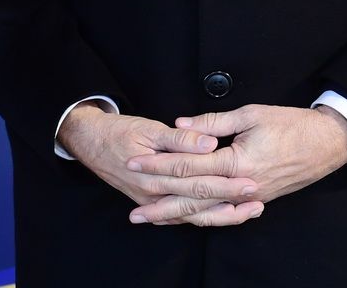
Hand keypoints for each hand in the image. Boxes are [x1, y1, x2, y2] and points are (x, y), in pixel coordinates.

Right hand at [58, 104, 264, 226]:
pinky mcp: (151, 202)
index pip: (198, 183)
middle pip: (199, 203)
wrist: (89, 142)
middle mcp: (154, 195)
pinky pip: (180, 216)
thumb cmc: (118, 132)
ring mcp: (152, 202)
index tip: (251, 181)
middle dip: (231, 203)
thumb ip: (180, 139)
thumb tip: (208, 143)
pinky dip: (201, 217)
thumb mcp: (149, 128)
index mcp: (155, 177)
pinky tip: (220, 217)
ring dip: (221, 216)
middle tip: (257, 199)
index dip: (226, 184)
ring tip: (248, 212)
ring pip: (192, 215)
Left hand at [126, 104, 346, 213]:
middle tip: (133, 204)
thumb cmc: (292, 124)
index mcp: (238, 161)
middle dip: (159, 197)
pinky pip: (223, 213)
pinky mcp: (257, 200)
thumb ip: (213, 123)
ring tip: (149, 218)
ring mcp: (250, 197)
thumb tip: (181, 125)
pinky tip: (184, 218)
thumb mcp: (251, 114)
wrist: (327, 143)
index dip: (159, 163)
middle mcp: (242, 185)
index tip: (134, 162)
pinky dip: (201, 217)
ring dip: (175, 214)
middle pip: (192, 194)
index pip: (189, 164)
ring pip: (206, 210)